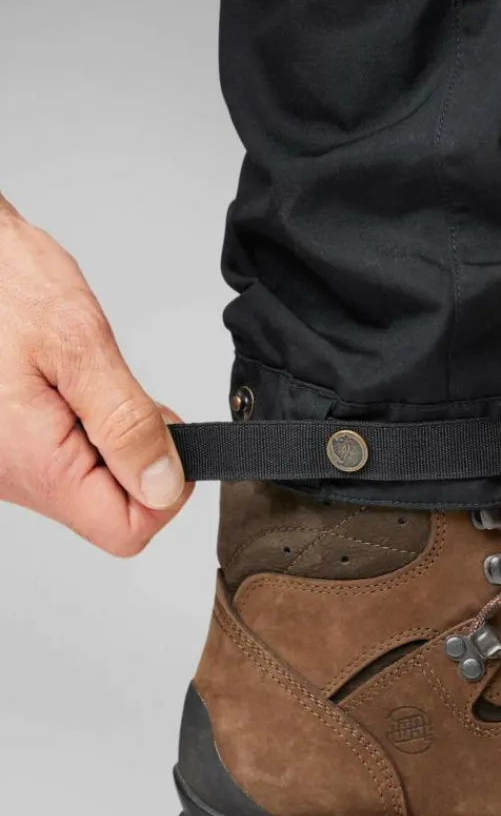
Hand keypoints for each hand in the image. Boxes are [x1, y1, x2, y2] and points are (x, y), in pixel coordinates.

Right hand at [0, 194, 189, 554]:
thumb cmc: (1, 284)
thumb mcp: (78, 344)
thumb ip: (126, 422)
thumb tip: (164, 484)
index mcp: (32, 463)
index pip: (126, 531)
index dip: (165, 492)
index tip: (169, 440)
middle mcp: (12, 477)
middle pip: (111, 512)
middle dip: (141, 459)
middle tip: (128, 397)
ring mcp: (5, 465)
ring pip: (91, 486)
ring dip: (113, 440)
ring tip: (90, 383)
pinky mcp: (6, 446)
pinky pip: (66, 460)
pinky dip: (87, 429)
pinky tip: (72, 387)